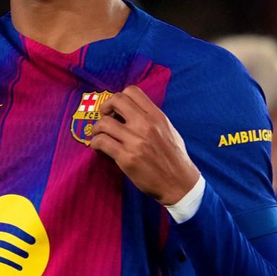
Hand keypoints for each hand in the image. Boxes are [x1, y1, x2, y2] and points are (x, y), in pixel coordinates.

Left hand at [90, 85, 199, 205]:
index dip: (118, 98)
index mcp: (156, 116)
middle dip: (105, 108)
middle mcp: (145, 125)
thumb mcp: (168, 129)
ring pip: (104, 123)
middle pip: (116, 100)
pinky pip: (101, 142)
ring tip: (100, 136)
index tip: (116, 110)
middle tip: (105, 119)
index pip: (132, 91)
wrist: (180, 184)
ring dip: (97, 129)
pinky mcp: (126, 158)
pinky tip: (100, 148)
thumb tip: (129, 110)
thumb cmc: (174, 157)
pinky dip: (95, 143)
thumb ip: (150, 117)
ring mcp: (135, 141)